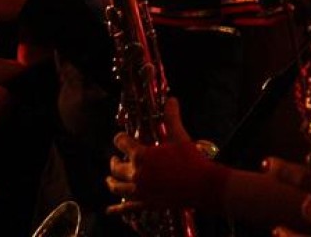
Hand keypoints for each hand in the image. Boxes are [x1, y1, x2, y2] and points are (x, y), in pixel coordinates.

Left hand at [106, 98, 227, 214]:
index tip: (120, 137)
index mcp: (141, 156)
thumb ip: (172, 118)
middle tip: (115, 159)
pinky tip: (109, 210)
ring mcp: (139, 191)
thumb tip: (171, 99)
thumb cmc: (190, 160)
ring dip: (111, 182)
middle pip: (115, 167)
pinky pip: (126, 208)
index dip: (120, 138)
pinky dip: (116, 209)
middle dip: (114, 161)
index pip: (121, 143)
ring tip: (109, 179)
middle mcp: (136, 174)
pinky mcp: (145, 204)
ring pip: (117, 187)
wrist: (201, 185)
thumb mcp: (180, 137)